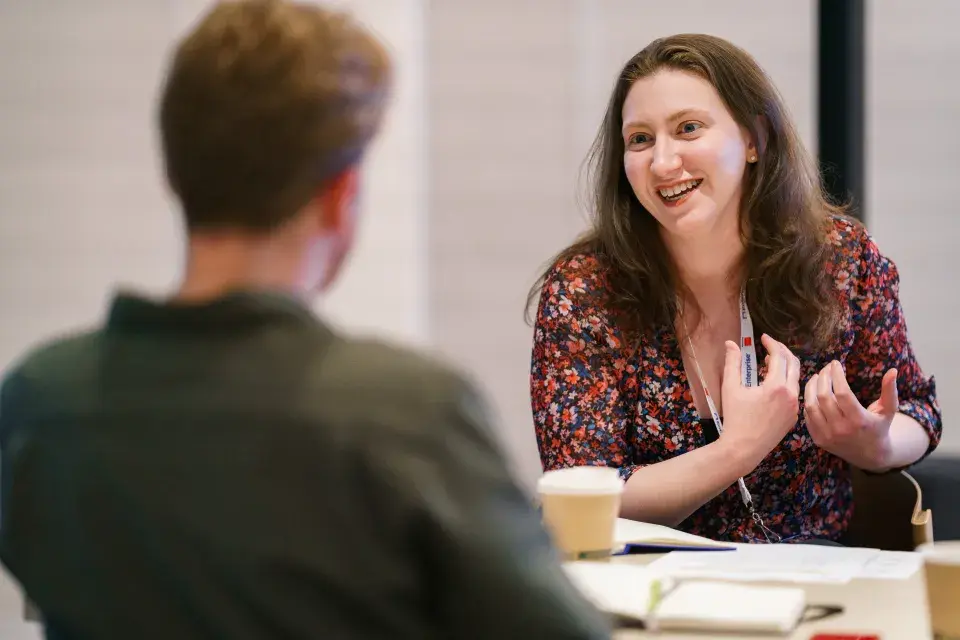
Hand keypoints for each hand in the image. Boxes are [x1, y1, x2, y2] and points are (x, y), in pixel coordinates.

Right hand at [720, 334, 800, 470]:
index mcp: (776, 386)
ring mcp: (795, 407)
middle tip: (770, 346)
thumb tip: (730, 344)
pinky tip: (772, 385)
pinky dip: (786, 383)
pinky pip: (794, 393)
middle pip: (794, 364)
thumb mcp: (731, 388)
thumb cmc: (735, 418)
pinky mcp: (793, 417)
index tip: (763, 337)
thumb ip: (732, 363)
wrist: (744, 448)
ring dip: (785, 367)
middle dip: (782, 351)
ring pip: (796, 379)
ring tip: (770, 363)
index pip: (779, 356)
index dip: (771, 343)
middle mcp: (791, 395)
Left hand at [804, 360, 896, 469]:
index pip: (842, 393)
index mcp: (859, 421)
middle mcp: (841, 429)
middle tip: (826, 369)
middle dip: (823, 378)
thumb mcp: (888, 410)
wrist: (870, 455)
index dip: (836, 375)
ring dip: (811, 388)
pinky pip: (808, 416)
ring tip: (816, 377)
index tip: (835, 363)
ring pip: (811, 406)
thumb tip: (893, 370)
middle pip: (824, 397)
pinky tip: (813, 393)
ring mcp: (828, 436)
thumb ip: (890, 390)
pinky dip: (808, 402)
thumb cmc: (879, 427)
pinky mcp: (818, 439)